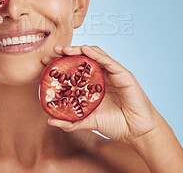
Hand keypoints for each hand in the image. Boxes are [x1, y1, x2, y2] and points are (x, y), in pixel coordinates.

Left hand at [44, 45, 161, 142]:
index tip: (45, 63)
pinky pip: (108, 61)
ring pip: (94, 56)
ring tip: (65, 49)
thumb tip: (50, 120)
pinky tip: (85, 50)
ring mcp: (112, 74)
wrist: (137, 132)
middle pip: (82, 60)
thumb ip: (71, 121)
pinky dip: (96, 54)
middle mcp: (101, 76)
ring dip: (79, 50)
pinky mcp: (123, 74)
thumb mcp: (88, 121)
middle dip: (67, 53)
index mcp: (92, 85)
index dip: (60, 65)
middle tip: (53, 50)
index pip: (74, 71)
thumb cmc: (115, 124)